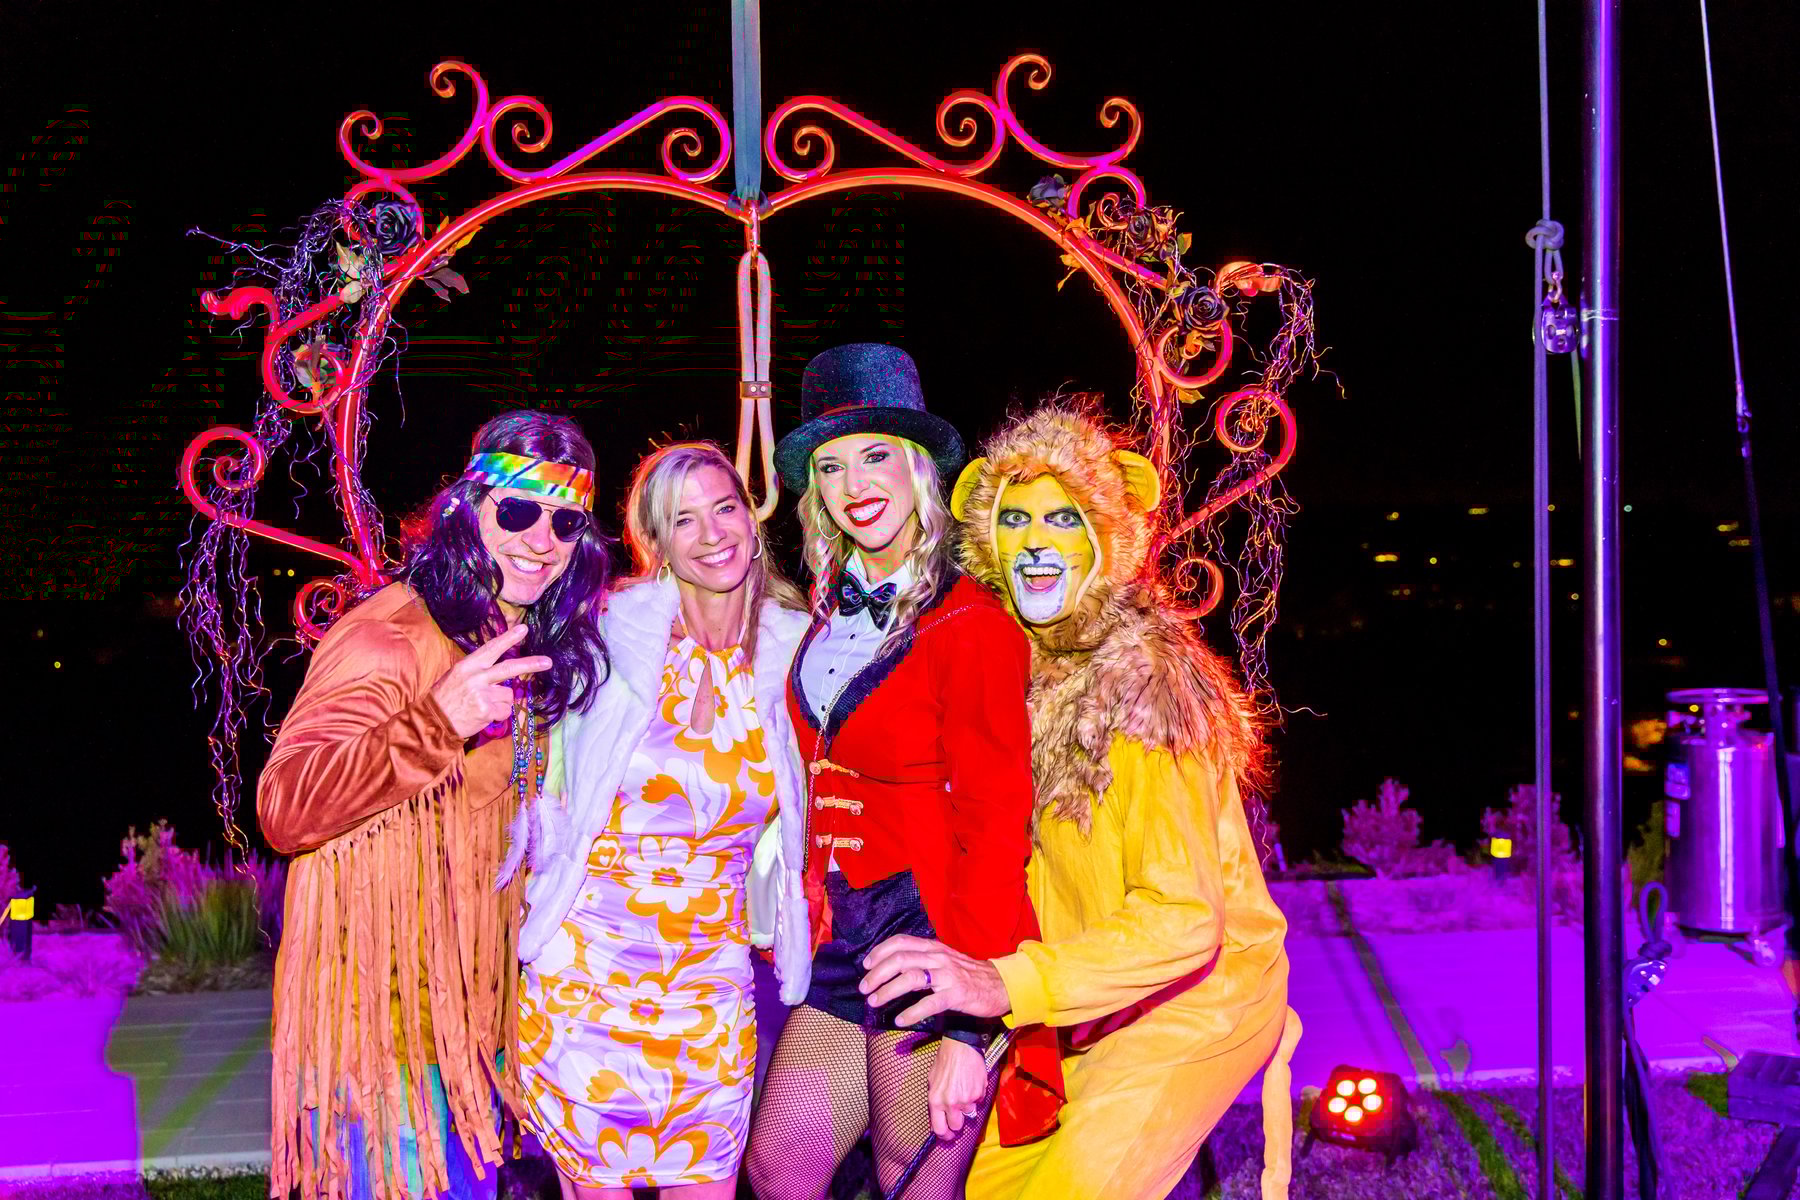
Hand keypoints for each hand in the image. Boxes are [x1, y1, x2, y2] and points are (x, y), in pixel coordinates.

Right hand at [430, 624, 551, 738]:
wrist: (432, 723)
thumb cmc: (446, 699)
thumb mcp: (457, 677)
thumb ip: (480, 672)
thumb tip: (505, 672)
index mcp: (467, 666)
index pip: (490, 649)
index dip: (508, 639)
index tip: (524, 629)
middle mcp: (476, 677)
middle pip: (509, 668)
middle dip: (531, 664)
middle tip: (548, 662)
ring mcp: (481, 694)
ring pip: (508, 695)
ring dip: (501, 702)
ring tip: (482, 706)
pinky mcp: (486, 711)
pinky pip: (505, 712)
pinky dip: (498, 716)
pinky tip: (482, 716)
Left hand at [860, 934, 1011, 1025]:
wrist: (1000, 985)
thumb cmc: (969, 974)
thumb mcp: (945, 959)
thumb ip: (923, 959)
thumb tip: (894, 966)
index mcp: (933, 948)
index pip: (901, 942)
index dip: (880, 952)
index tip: (866, 965)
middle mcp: (938, 958)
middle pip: (900, 960)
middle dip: (877, 974)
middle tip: (864, 988)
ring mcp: (948, 976)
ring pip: (911, 978)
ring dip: (888, 990)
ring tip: (875, 1001)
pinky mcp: (956, 995)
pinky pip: (930, 1003)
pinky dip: (912, 1012)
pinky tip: (900, 1020)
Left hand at [927, 1035, 988, 1139]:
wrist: (961, 1046)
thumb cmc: (944, 1061)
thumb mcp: (932, 1080)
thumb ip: (935, 1100)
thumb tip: (938, 1117)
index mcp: (935, 1101)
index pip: (940, 1129)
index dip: (944, 1135)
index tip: (947, 1134)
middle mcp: (951, 1103)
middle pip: (957, 1126)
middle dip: (957, 1122)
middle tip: (957, 1114)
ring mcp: (966, 1099)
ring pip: (969, 1113)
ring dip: (967, 1106)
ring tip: (964, 1090)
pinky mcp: (979, 1093)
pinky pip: (979, 1102)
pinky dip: (976, 1096)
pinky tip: (971, 1084)